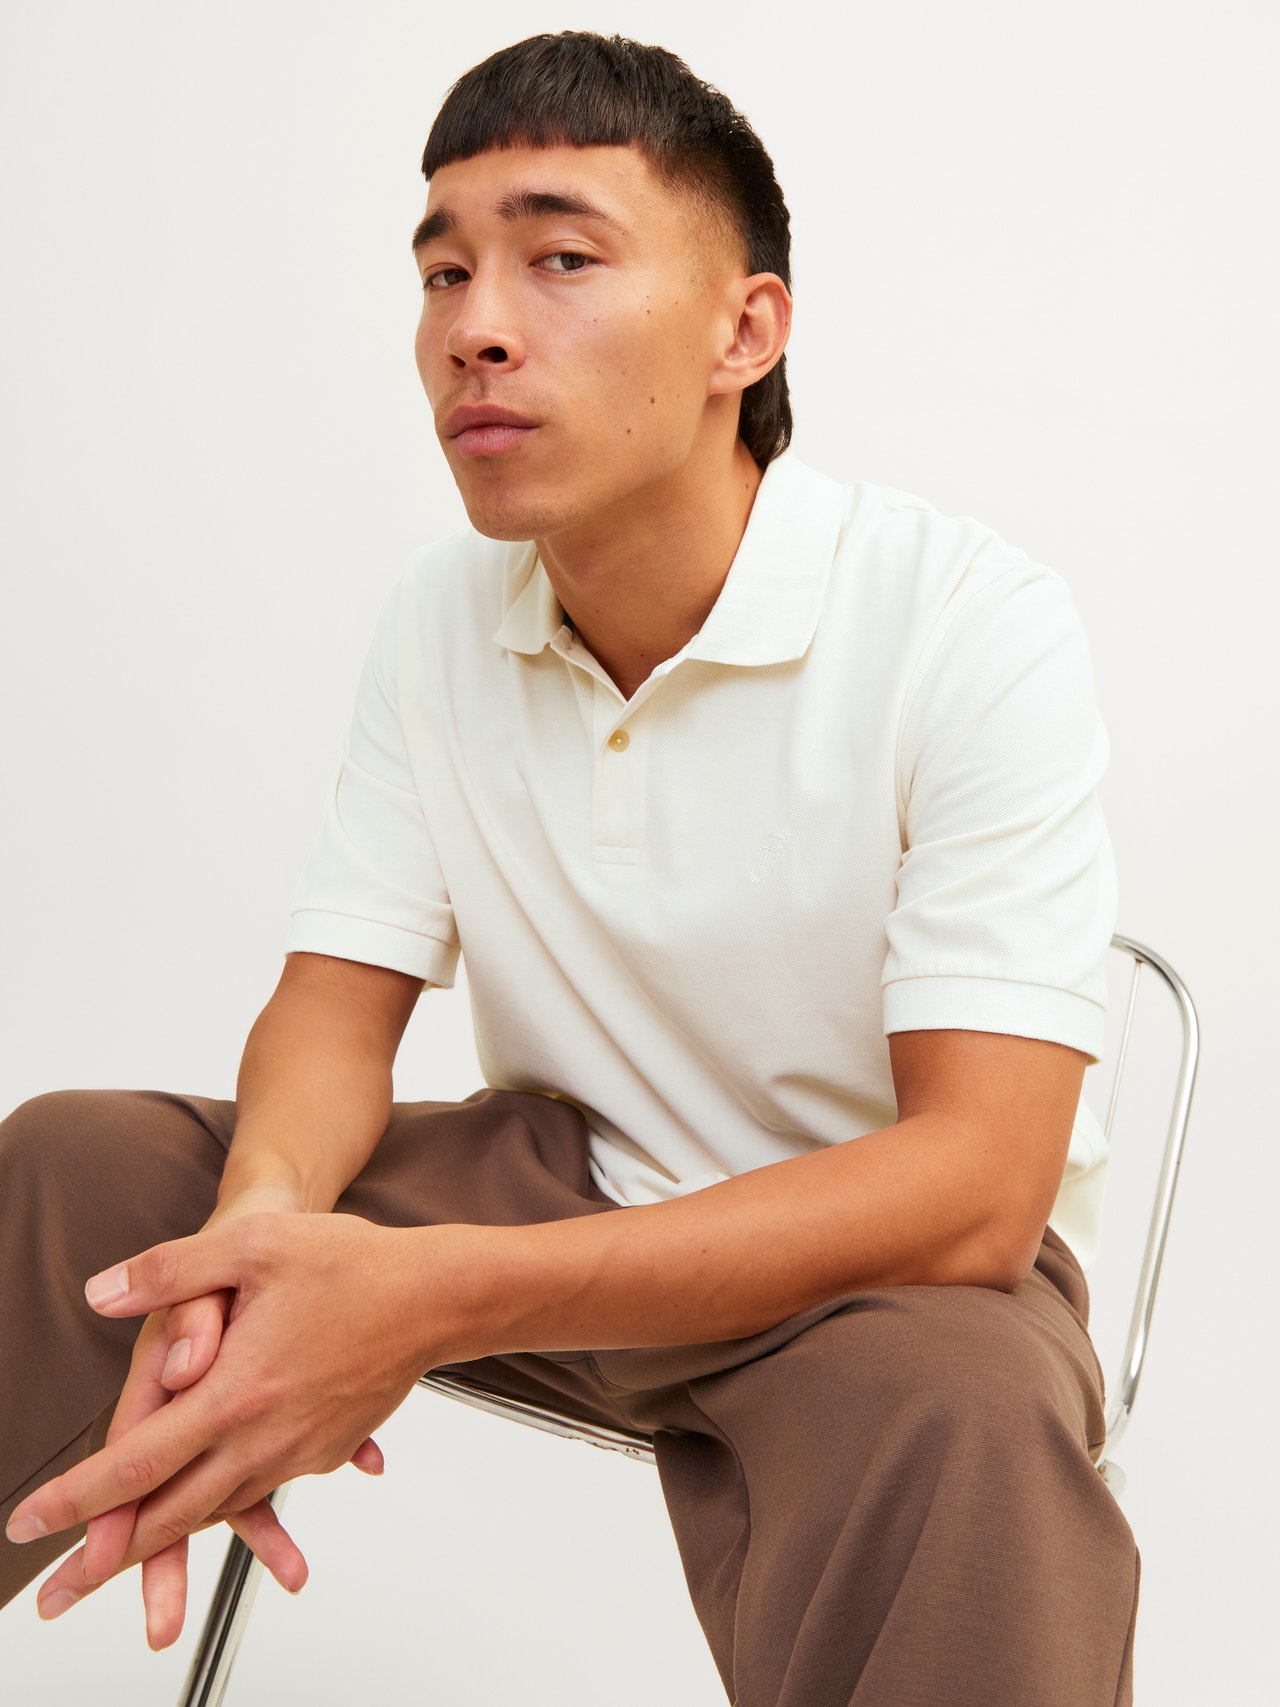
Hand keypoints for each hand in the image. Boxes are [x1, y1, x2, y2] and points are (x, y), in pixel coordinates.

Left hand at [26, 1192, 390, 1648]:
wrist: (438, 1296)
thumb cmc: (352, 1264)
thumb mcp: (252, 1245)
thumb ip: (170, 1270)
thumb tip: (101, 1293)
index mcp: (236, 1394)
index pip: (136, 1464)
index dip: (76, 1499)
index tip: (29, 1524)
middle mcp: (264, 1438)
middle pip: (171, 1517)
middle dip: (106, 1562)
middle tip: (60, 1595)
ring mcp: (297, 1451)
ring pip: (216, 1512)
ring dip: (163, 1544)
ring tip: (122, 1568)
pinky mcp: (323, 1449)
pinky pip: (260, 1489)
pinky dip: (224, 1510)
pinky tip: (213, 1510)